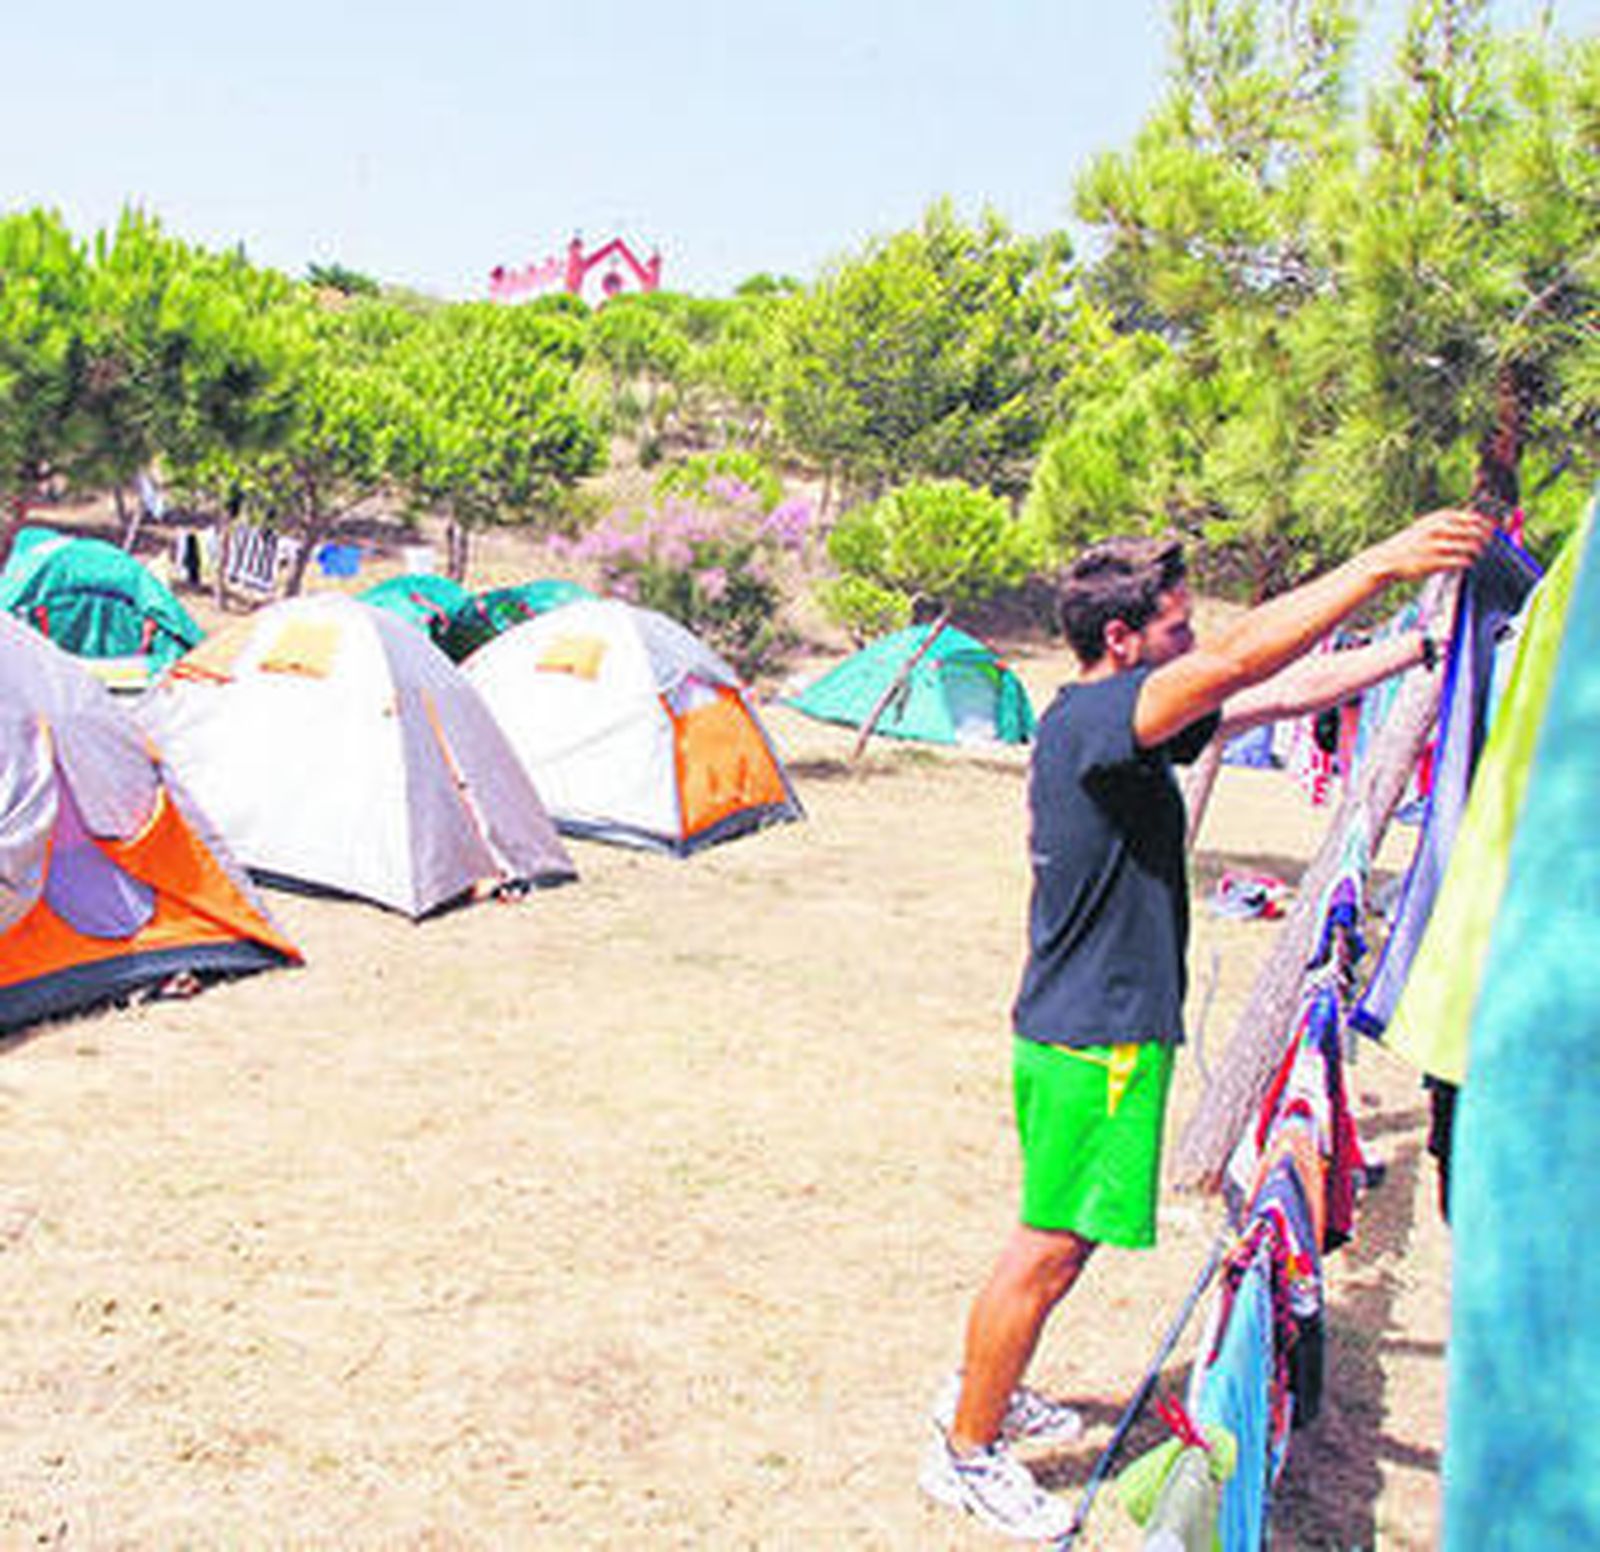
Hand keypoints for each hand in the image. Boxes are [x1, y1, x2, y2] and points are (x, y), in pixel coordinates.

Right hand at [1372, 508, 1497, 581]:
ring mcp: (1437, 546)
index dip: (1488, 525)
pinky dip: (1468, 562)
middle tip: (1489, 545)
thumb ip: (1451, 521)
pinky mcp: (1434, 562)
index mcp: (1440, 517)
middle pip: (1476, 531)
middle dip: (1487, 539)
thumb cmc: (1413, 542)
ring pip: (1471, 546)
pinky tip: (1467, 563)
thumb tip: (1480, 520)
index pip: (1475, 518)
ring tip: (1479, 555)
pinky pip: (1461, 561)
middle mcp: (1440, 529)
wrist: (1387, 558)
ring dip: (1479, 552)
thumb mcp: (1429, 524)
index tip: (1494, 531)